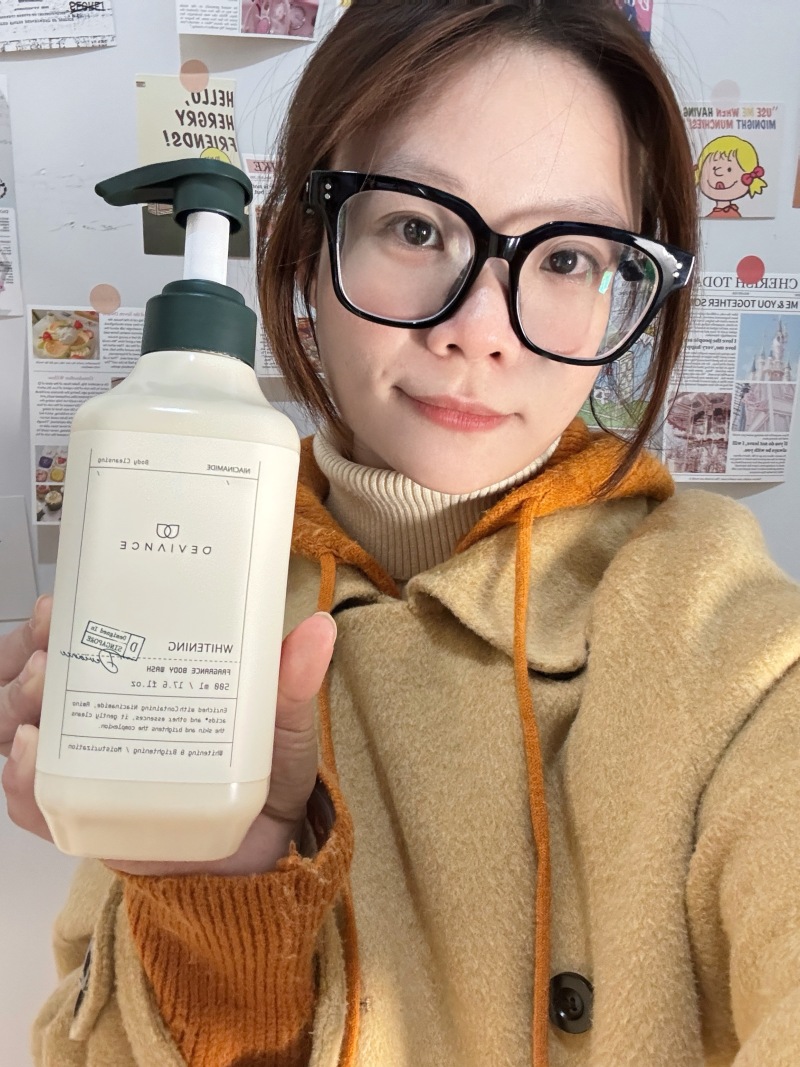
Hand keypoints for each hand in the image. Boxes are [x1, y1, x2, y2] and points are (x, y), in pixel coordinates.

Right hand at [2, 602, 336, 876]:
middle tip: (42, 658)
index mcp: (148, 678)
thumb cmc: (268, 780)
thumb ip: (293, 685)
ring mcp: (92, 765)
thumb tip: (320, 631)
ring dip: (19, 709)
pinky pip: (37, 802)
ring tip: (39, 704)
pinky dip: (21, 782)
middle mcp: (110, 715)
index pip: (88, 634)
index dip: (58, 619)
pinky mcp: (86, 816)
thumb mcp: (284, 727)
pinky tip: (30, 759)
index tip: (55, 606)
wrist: (261, 860)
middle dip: (28, 658)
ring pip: (25, 727)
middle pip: (42, 674)